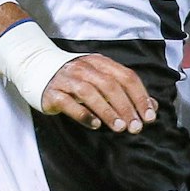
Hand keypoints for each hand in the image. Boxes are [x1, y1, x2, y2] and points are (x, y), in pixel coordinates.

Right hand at [41, 54, 157, 132]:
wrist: (38, 69)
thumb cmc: (76, 79)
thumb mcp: (101, 79)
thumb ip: (125, 91)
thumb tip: (151, 106)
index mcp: (100, 62)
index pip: (126, 76)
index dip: (140, 96)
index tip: (149, 116)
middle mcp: (84, 68)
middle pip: (110, 85)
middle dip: (126, 107)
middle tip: (136, 127)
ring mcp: (67, 79)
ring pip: (90, 93)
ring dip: (108, 111)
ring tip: (120, 128)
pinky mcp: (53, 93)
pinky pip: (69, 103)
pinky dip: (83, 114)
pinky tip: (94, 125)